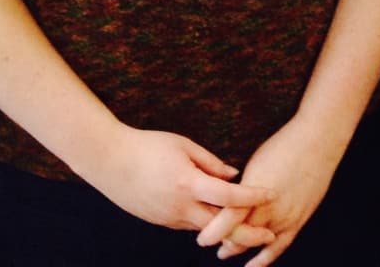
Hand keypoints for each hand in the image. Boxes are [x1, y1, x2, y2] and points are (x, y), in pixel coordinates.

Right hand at [79, 127, 273, 232]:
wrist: (108, 161)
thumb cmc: (147, 146)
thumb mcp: (183, 145)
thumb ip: (211, 162)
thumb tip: (235, 176)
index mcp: (189, 184)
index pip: (229, 197)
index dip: (253, 196)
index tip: (271, 194)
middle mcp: (180, 207)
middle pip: (222, 229)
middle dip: (248, 234)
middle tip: (270, 234)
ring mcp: (169, 218)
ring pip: (205, 230)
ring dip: (227, 232)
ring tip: (250, 228)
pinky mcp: (160, 222)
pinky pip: (189, 225)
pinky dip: (206, 224)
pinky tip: (217, 218)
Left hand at [200, 114, 344, 263]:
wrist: (316, 143)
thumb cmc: (282, 147)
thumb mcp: (254, 164)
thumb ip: (241, 187)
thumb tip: (225, 200)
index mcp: (252, 192)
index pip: (226, 221)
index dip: (212, 232)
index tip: (201, 237)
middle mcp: (267, 209)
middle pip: (238, 235)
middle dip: (222, 241)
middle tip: (208, 241)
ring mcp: (284, 217)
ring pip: (255, 243)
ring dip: (238, 248)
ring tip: (224, 252)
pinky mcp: (298, 221)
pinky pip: (279, 247)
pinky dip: (264, 259)